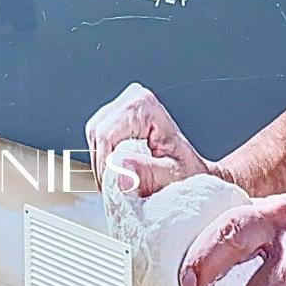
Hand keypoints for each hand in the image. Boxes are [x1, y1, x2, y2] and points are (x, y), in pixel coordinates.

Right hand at [84, 83, 211, 196]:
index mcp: (145, 105)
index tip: (113, 188)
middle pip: (97, 133)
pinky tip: (119, 171)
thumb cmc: (186, 172)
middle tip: (115, 189)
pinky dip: (104, 159)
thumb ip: (147, 173)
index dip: (104, 164)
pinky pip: (97, 138)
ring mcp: (123, 104)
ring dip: (102, 163)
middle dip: (102, 164)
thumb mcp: (172, 176)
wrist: (191, 170)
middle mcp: (132, 97)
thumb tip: (119, 167)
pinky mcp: (116, 116)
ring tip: (119, 182)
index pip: (106, 134)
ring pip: (94, 136)